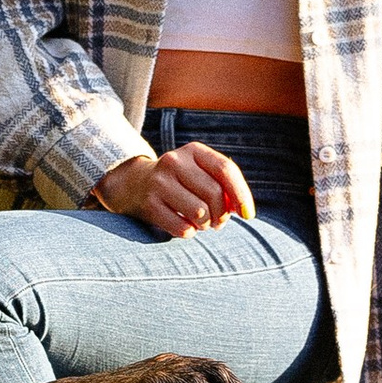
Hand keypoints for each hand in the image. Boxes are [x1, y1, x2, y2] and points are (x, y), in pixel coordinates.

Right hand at [90, 141, 254, 241]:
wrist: (134, 184)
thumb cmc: (180, 182)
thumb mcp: (200, 173)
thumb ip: (223, 186)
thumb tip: (242, 210)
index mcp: (193, 150)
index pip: (226, 169)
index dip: (241, 194)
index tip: (248, 215)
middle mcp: (174, 161)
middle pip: (215, 194)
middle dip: (222, 214)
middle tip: (218, 221)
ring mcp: (159, 182)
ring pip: (200, 212)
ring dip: (206, 224)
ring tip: (202, 222)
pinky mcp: (149, 204)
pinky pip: (182, 228)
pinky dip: (189, 232)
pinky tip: (185, 226)